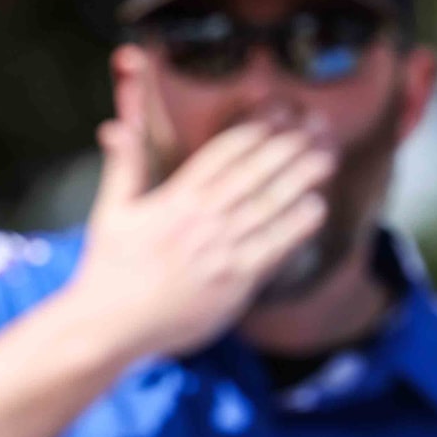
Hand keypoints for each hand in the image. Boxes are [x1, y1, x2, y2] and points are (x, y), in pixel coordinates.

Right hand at [64, 116, 335, 360]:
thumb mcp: (110, 212)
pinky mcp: (236, 281)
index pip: (224, 152)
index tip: (280, 111)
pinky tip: (316, 207)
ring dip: (302, 178)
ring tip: (328, 156)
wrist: (112, 325)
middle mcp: (202, 221)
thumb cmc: (109, 269)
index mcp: (174, 200)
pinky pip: (276, 247)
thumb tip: (114, 126)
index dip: (257, 128)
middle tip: (318, 126)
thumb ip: (124, 166)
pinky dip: (297, 225)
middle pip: (255, 172)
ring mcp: (222, 250)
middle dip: (289, 145)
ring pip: (272, 205)